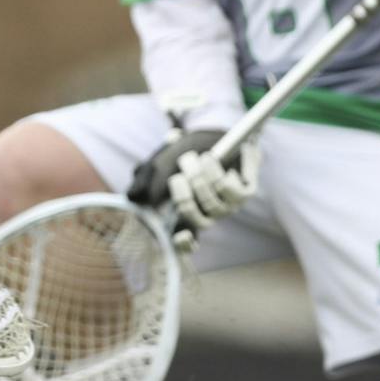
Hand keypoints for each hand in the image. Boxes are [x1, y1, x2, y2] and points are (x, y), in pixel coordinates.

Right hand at [128, 128, 259, 249]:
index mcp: (189, 213)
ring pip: (210, 200)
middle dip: (183, 186)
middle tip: (184, 161)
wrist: (222, 136)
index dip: (182, 244)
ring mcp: (228, 206)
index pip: (184, 242)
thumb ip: (144, 179)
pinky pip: (230, 189)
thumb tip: (133, 196)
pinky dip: (220, 171)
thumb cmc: (187, 152)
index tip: (180, 235)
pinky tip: (219, 160)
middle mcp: (209, 214)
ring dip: (202, 174)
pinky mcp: (246, 193)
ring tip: (201, 157)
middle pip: (190, 212)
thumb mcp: (160, 163)